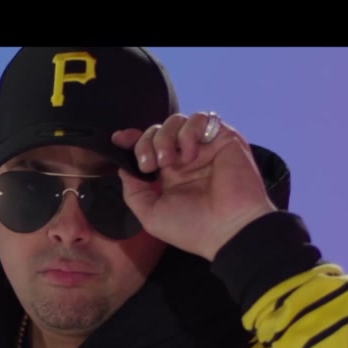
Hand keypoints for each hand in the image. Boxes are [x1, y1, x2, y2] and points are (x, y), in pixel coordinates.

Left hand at [112, 111, 276, 260]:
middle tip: (150, 165)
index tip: (119, 139)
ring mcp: (204, 147)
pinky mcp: (224, 138)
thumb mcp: (151, 215)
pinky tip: (190, 153)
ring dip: (165, 137)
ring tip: (168, 161)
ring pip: (177, 120)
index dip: (132, 139)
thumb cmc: (192, 228)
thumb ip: (134, 191)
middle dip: (147, 142)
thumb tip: (123, 169)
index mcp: (170, 175)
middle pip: (158, 130)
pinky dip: (189, 131)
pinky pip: (202, 118)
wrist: (228, 229)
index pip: (148, 146)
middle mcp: (186, 159)